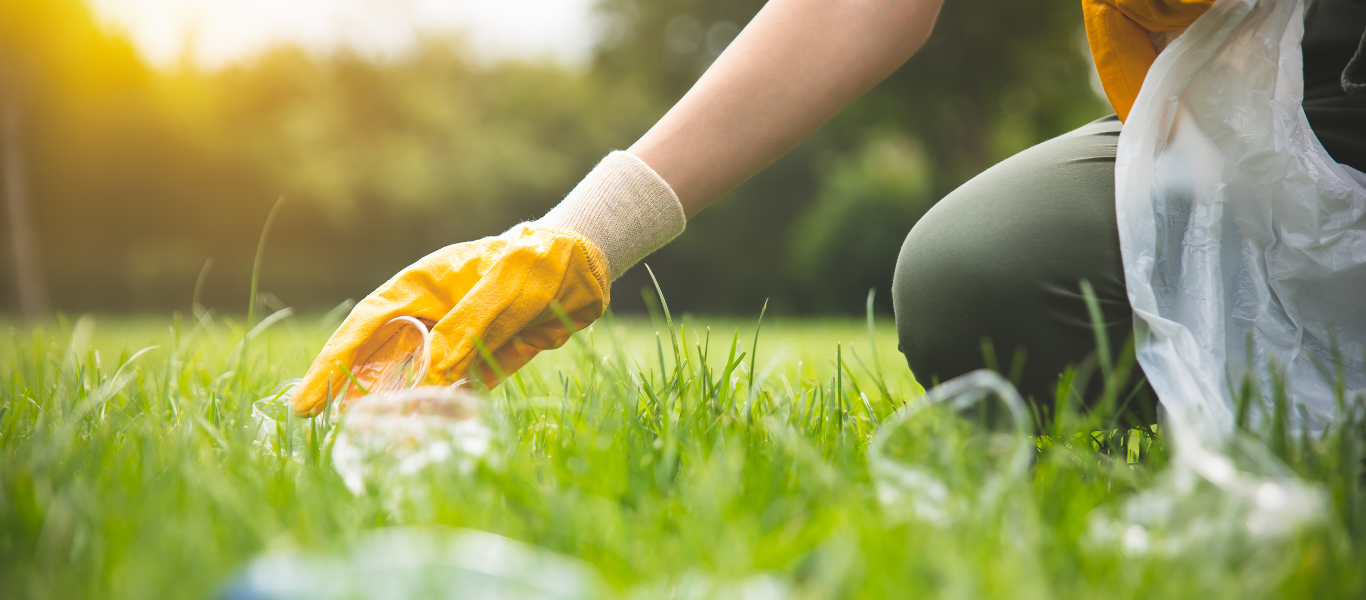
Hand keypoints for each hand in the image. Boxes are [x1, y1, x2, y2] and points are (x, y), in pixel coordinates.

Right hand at [291, 225, 609, 415]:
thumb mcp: (506, 285)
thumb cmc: (540, 260)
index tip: (307, 400)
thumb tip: (431, 375)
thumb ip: (469, 326)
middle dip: (350, 395)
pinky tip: (423, 441)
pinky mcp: (481, 365)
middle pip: (378, 360)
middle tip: (322, 431)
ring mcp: (453, 343)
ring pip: (412, 384)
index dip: (333, 364)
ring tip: (370, 447)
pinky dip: (437, 418)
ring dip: (393, 413)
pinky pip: (452, 396)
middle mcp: (429, 317)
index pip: (366, 326)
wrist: (584, 267)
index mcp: (421, 286)